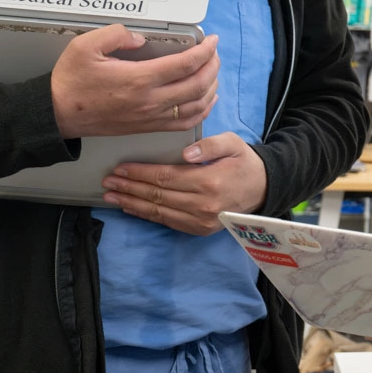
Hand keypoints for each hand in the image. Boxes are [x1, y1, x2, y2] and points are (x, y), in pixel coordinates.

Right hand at [51, 25, 219, 138]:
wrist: (58, 114)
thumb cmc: (71, 81)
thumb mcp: (85, 46)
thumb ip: (115, 34)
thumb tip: (140, 39)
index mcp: (139, 79)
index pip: (185, 65)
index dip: (205, 51)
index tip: (212, 40)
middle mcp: (150, 101)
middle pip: (198, 85)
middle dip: (213, 66)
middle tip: (214, 53)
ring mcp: (151, 117)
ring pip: (196, 106)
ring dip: (211, 87)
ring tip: (212, 71)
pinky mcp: (148, 127)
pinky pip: (184, 123)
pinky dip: (202, 110)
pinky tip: (206, 99)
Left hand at [101, 132, 265, 234]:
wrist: (264, 189)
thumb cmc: (244, 162)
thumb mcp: (233, 143)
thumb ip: (209, 144)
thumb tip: (185, 154)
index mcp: (209, 181)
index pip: (165, 177)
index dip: (140, 173)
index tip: (120, 168)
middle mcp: (202, 205)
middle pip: (157, 195)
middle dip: (129, 187)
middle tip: (108, 181)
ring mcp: (200, 221)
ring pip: (158, 212)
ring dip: (131, 203)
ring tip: (111, 195)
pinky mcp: (199, 230)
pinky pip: (167, 222)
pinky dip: (146, 215)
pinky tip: (131, 207)